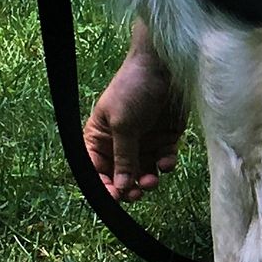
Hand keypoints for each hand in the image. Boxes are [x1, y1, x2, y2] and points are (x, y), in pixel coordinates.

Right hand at [83, 23, 187, 202]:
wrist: (165, 65)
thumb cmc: (134, 87)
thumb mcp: (123, 123)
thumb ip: (123, 157)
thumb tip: (120, 188)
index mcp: (99, 137)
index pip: (95, 169)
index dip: (103, 186)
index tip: (114, 196)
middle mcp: (120, 143)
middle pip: (121, 176)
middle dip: (128, 187)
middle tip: (135, 193)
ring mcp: (144, 141)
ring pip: (144, 173)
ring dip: (148, 180)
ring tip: (152, 181)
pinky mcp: (165, 138)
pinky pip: (163, 161)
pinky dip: (165, 165)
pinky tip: (166, 162)